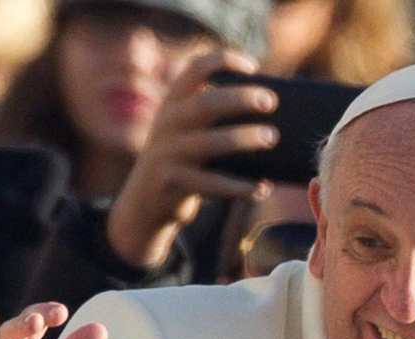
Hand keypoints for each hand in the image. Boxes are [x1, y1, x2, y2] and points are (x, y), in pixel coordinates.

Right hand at [105, 51, 276, 269]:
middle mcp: (167, 125)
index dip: (224, 61)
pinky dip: (240, 187)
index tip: (253, 67)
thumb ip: (214, 114)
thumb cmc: (181, 158)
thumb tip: (269, 107)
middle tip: (270, 101)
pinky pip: (212, 183)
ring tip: (271, 138)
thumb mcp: (185, 130)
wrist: (143, 202)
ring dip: (243, 138)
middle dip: (239, 99)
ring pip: (209, 143)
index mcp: (172, 104)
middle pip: (204, 104)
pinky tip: (261, 188)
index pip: (195, 69)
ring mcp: (168, 155)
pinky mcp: (174, 184)